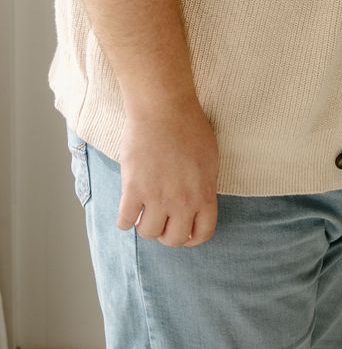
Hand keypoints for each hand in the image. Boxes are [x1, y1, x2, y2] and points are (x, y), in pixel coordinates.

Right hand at [117, 99, 219, 246]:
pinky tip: (128, 206)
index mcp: (204, 193)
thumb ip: (204, 185)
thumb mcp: (210, 158)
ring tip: (145, 210)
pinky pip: (125, 222)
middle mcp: (183, 201)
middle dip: (167, 233)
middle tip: (161, 219)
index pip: (203, 234)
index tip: (183, 229)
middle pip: (174, 240)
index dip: (192, 237)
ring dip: (145, 224)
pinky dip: (125, 218)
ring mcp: (158, 197)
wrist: (163, 108)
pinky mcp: (134, 189)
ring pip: (148, 233)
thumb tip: (198, 203)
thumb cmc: (189, 126)